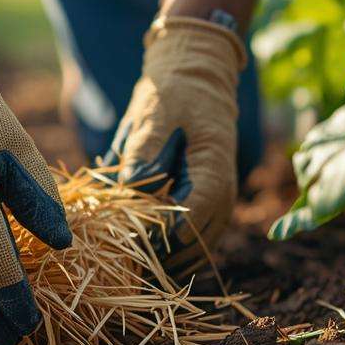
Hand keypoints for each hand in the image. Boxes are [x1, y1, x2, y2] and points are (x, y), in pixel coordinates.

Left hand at [103, 16, 246, 275]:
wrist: (196, 76)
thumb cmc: (173, 92)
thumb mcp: (153, 115)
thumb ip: (143, 153)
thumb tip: (133, 190)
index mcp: (214, 169)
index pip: (192, 220)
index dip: (160, 239)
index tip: (128, 245)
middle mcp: (223, 193)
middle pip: (196, 244)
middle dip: (159, 257)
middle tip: (121, 264)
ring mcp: (218, 201)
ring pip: (196, 250)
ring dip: (165, 260)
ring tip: (128, 267)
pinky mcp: (206, 204)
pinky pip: (193, 240)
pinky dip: (170, 251)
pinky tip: (139, 255)